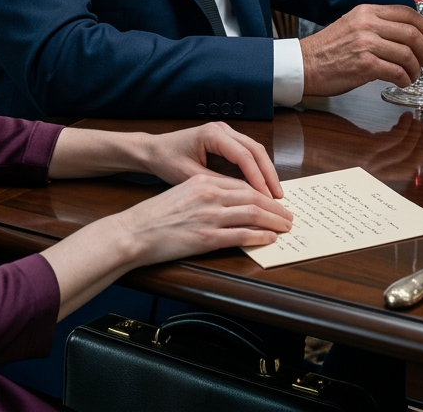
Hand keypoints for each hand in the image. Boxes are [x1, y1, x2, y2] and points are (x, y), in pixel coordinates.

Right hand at [114, 173, 292, 265]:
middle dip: (274, 207)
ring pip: (252, 214)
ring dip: (273, 221)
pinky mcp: (207, 237)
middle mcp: (209, 195)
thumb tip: (229, 202)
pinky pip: (242, 235)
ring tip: (285, 226)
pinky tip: (269, 239)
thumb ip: (205, 193)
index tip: (274, 201)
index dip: (262, 192)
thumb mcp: (182, 193)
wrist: (135, 232)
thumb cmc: (155, 215)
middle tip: (287, 215)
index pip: (241, 184)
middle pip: (252, 197)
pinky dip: (260, 236)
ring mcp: (209, 216)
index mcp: (202, 182)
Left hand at [140, 122, 282, 197]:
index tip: (268, 198)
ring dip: (265, 172)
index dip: (259, 178)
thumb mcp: (190, 176)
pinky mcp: (226, 141)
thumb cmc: (167, 161)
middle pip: (255, 150)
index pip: (244, 156)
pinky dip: (256, 170)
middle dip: (268, 175)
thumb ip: (218, 184)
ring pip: (254, 151)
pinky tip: (262, 188)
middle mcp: (223, 129)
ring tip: (274, 195)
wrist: (154, 150)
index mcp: (213, 134)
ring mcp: (225, 133)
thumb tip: (245, 198)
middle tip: (279, 198)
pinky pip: (247, 155)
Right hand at [301, 4, 422, 95]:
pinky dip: (405, 79)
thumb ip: (375, 25)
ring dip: (415, 68)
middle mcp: (367, 24)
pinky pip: (397, 72)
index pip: (406, 13)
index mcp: (365, 12)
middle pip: (412, 33)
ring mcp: (366, 44)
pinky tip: (402, 82)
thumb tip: (403, 34)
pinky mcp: (365, 65)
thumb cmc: (326, 49)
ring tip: (411, 74)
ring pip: (407, 54)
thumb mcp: (351, 25)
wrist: (303, 64)